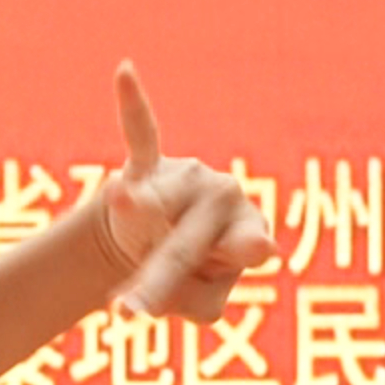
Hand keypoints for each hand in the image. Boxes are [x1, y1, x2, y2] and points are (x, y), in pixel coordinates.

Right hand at [89, 59, 276, 322]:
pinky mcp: (148, 166)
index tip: (263, 247)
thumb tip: (154, 282)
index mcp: (249, 234)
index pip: (246, 245)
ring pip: (153, 202)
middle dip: (156, 281)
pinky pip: (139, 134)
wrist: (155, 244)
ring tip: (120, 201)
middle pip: (184, 245)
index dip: (247, 248)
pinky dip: (131, 105)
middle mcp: (225, 200)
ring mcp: (186, 180)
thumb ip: (196, 302)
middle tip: (129, 312)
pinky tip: (125, 72)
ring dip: (137, 212)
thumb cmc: (193, 275)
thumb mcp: (202, 301)